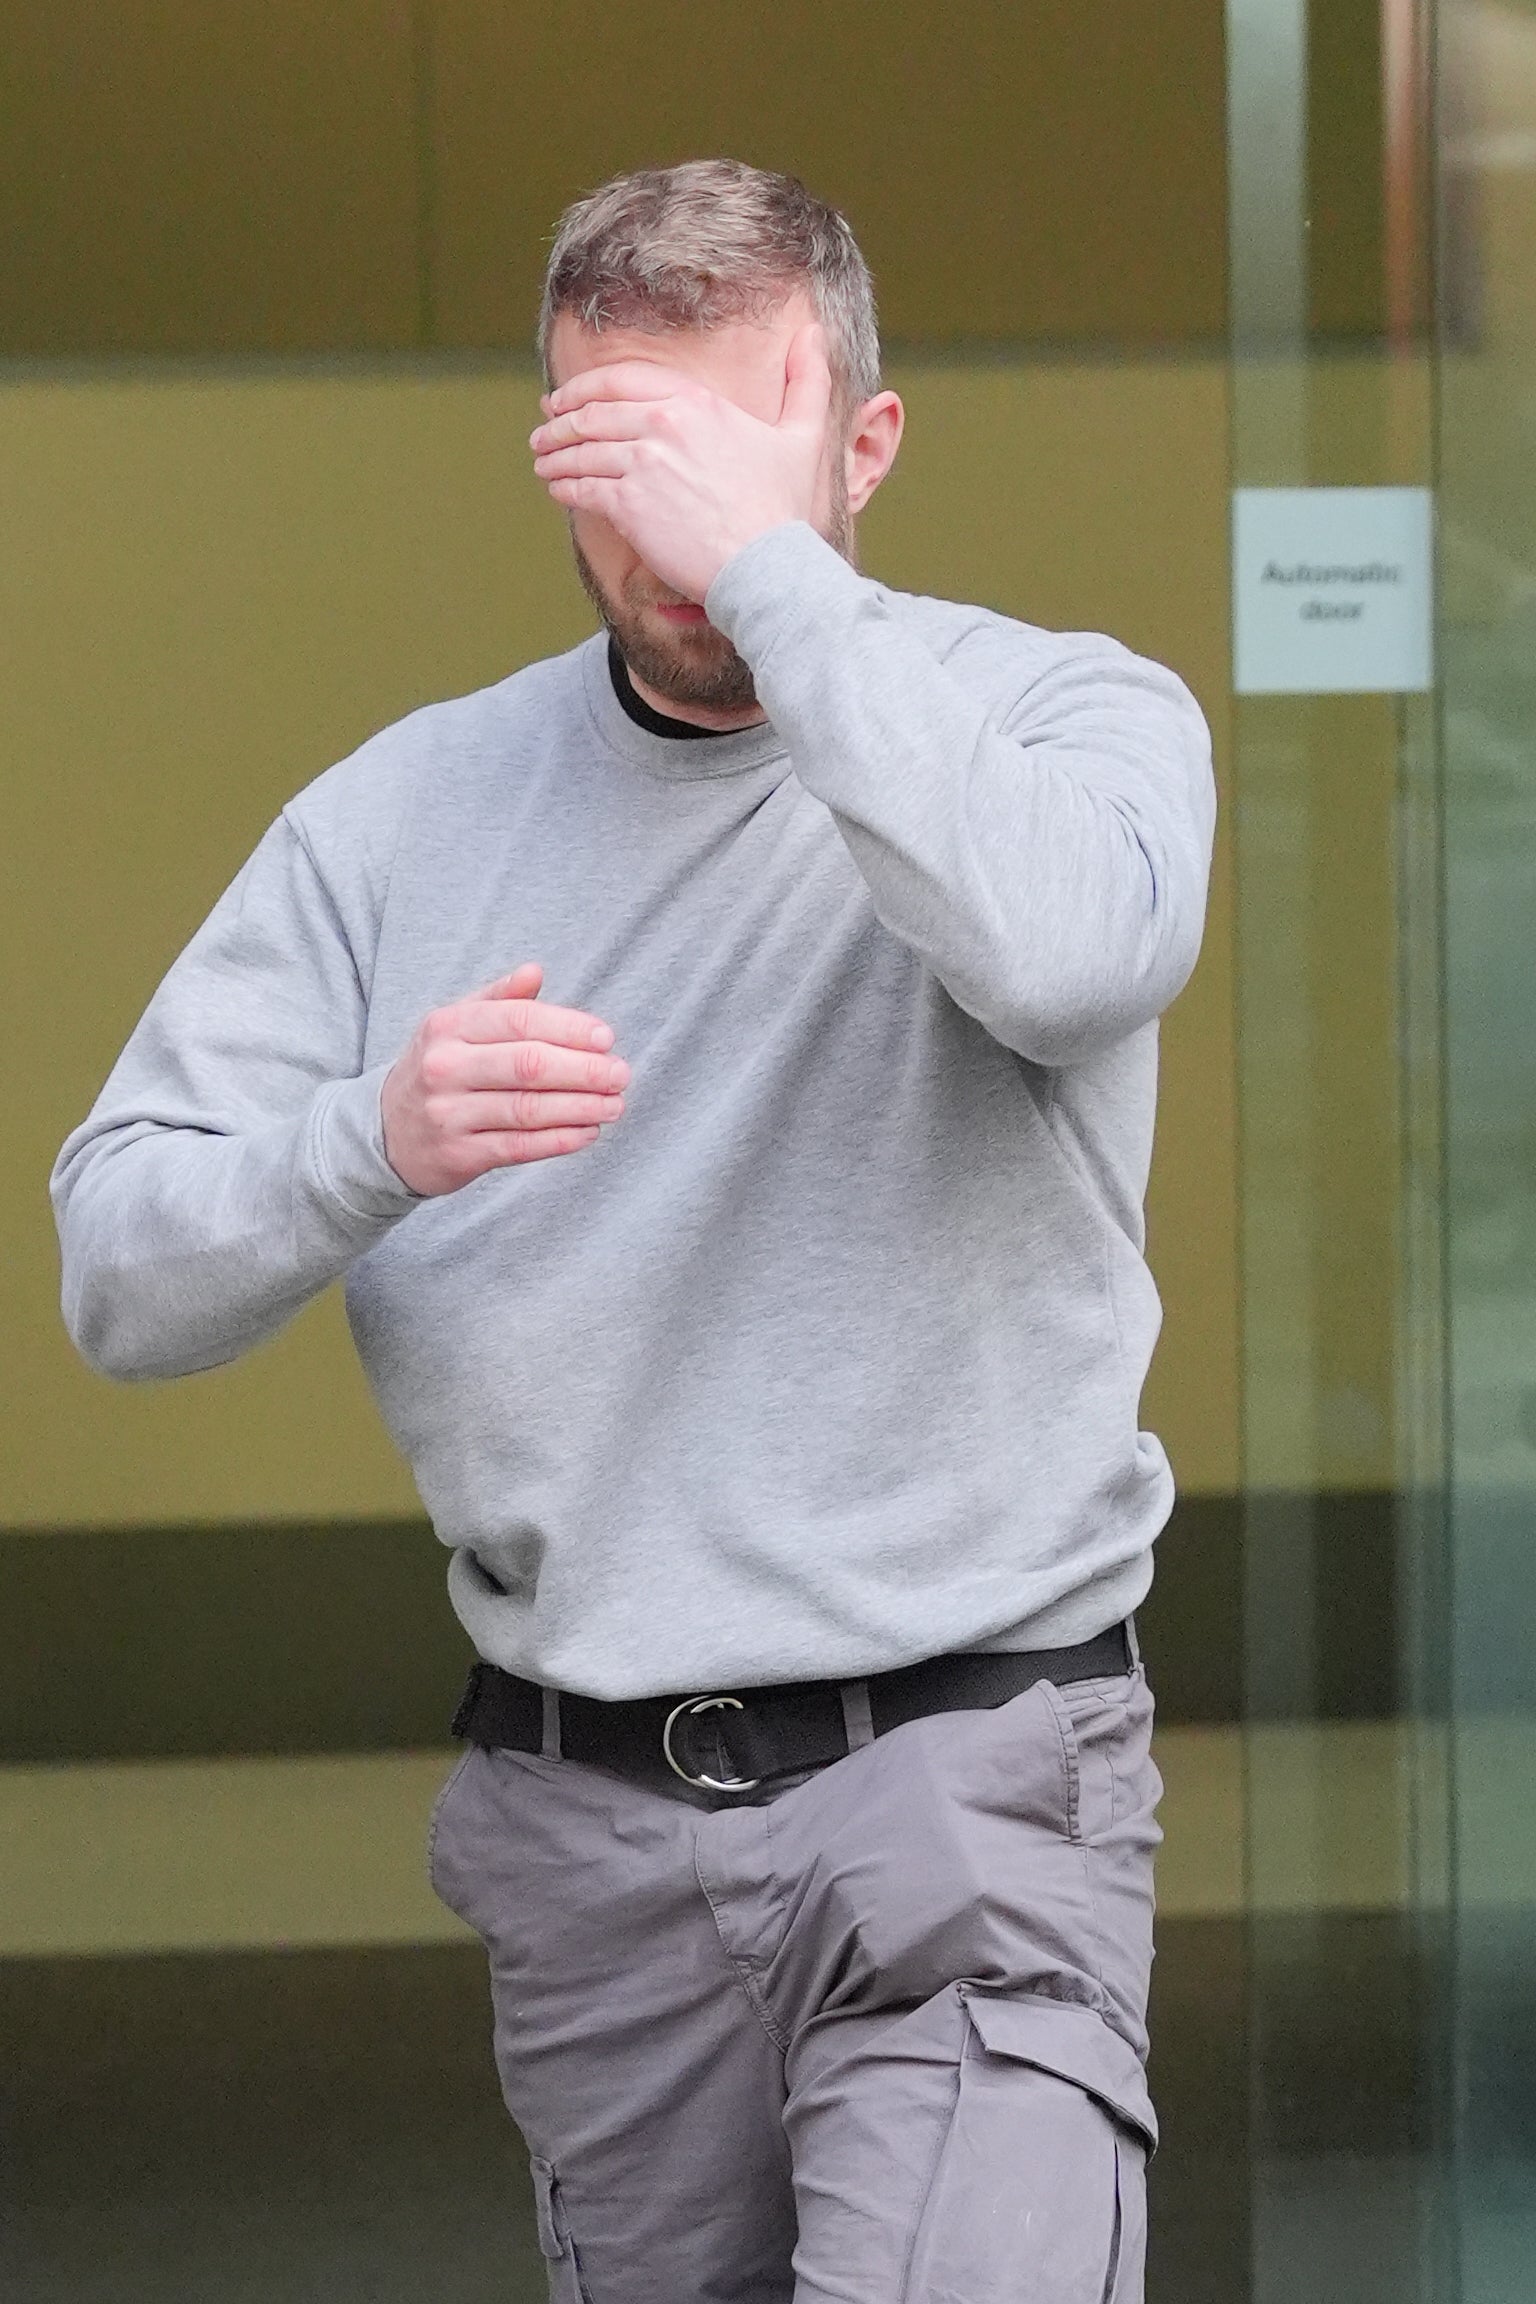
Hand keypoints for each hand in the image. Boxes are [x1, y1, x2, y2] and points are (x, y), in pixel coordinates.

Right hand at [381, 963, 628, 1195]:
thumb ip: (498, 999)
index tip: (607, 1038)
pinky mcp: (459, 1154)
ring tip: (615, 1104)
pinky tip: (589, 1131)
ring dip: (581, 1107)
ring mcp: (449, 1113)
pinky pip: (519, 1146)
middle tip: (620, 1074)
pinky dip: (560, 1141)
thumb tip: (535, 971)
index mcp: (448, 1026)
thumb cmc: (440, 1069)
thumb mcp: (456, 1025)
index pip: (519, 1021)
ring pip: (528, 1109)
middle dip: (584, 1070)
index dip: (569, 1029)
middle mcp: (445, 1067)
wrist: (387, 1132)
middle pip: (528, 1065)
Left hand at [529, 324, 833, 601]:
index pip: (622, 381)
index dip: (585, 389)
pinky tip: (557, 489)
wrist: (766, 565)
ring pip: (582, 450)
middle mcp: (664, 423)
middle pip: (593, 414)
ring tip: (542, 461)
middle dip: (560, 422)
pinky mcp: (628, 503)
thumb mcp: (803, 435)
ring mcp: (643, 463)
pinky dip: (564, 486)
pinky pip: (582, 487)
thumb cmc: (783, 508)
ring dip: (555, 455)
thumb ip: (807, 381)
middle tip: (544, 431)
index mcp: (696, 402)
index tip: (566, 399)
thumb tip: (816, 332)